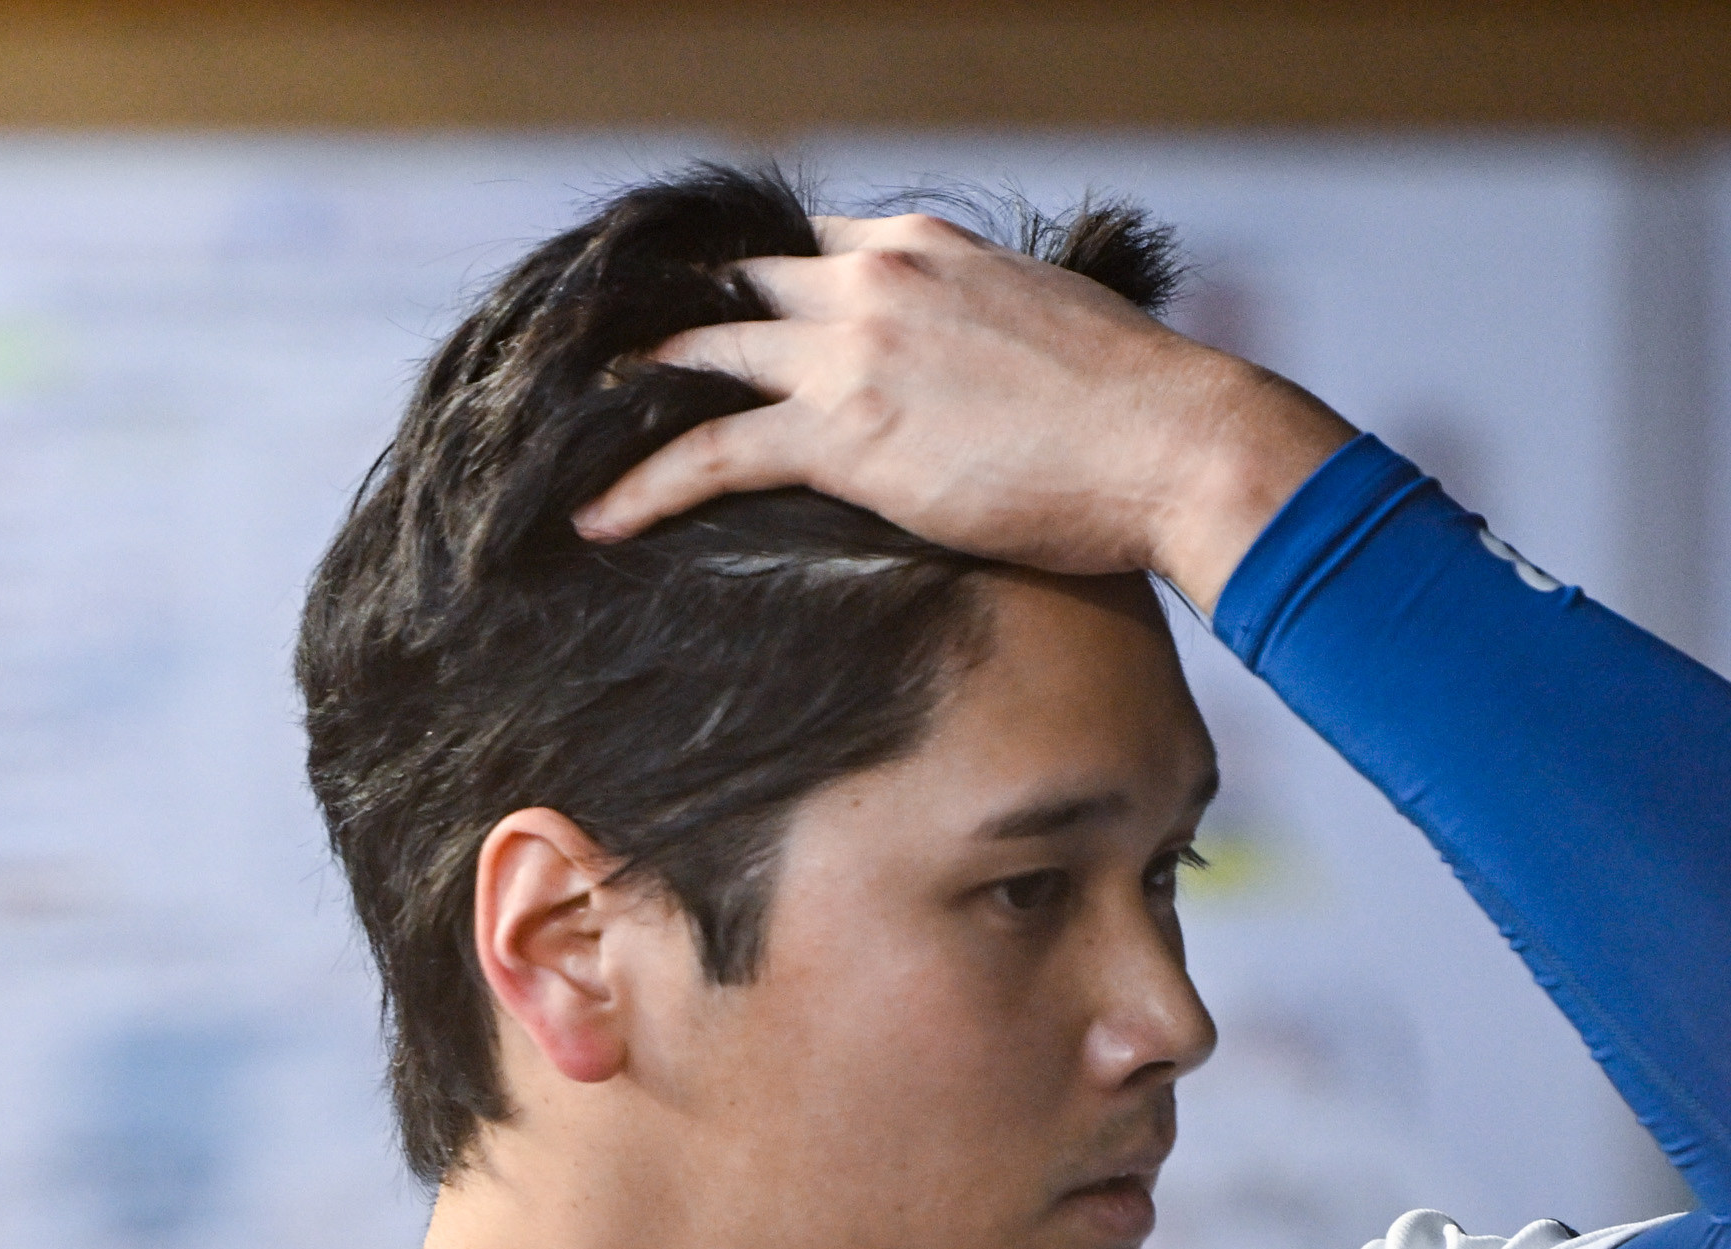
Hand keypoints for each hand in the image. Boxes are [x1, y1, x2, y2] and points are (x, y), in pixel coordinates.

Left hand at [570, 213, 1355, 614]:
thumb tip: (965, 378)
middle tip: (579, 376)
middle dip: (645, 329)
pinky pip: (710, 451)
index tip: (674, 326)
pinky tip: (596, 519)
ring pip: (694, 358)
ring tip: (552, 442)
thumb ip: (975, 332)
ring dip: (616, 400)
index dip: (724, 290)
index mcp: (917, 246)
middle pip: (720, 288)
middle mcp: (872, 277)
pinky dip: (642, 485)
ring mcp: (854, 348)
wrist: (1177, 442)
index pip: (786, 250)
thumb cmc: (1133, 412)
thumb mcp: (1045, 331)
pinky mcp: (848, 431)